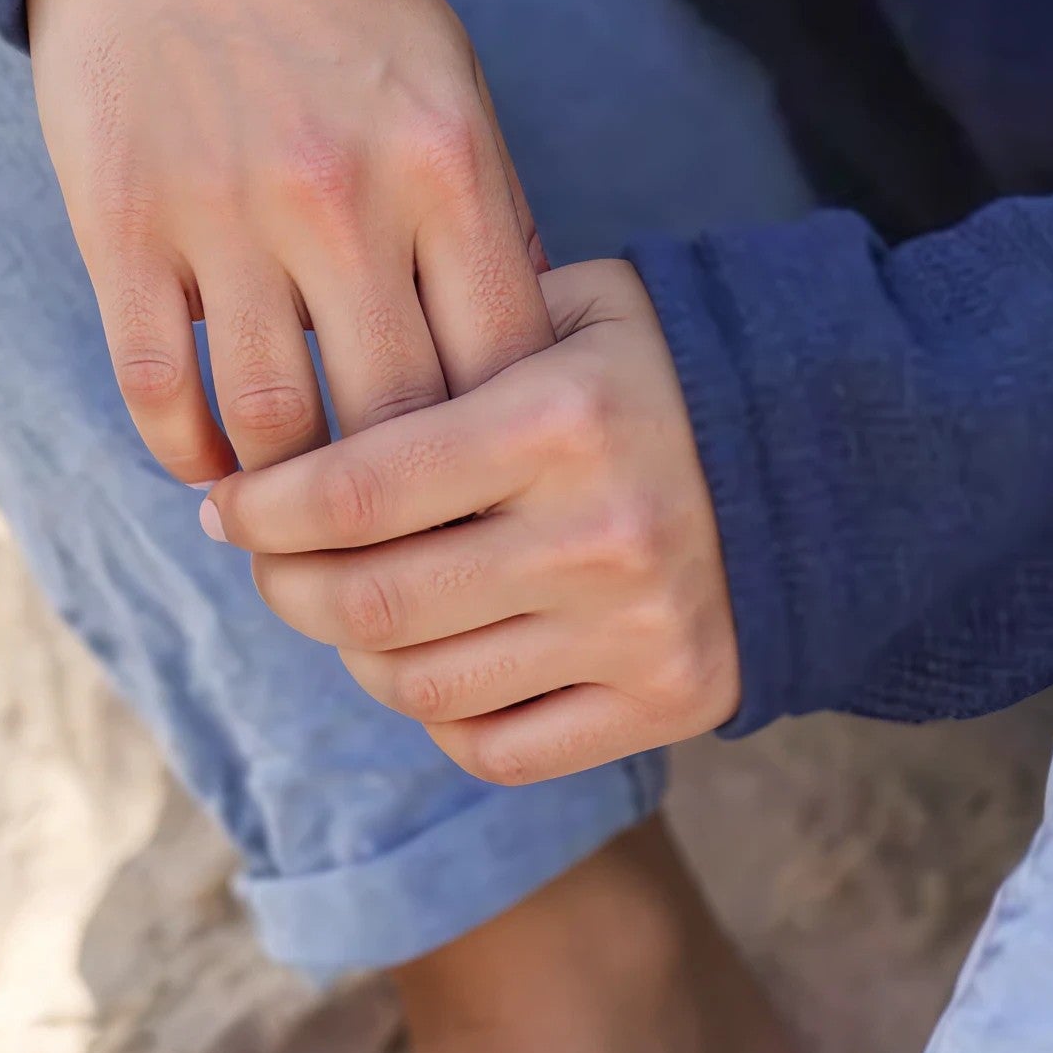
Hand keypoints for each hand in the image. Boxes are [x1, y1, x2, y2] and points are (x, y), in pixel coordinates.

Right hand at [28, 0, 552, 482]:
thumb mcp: (444, 73)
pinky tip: (211, 466)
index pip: (505, 364)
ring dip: (287, 497)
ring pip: (274, 434)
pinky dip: (189, 454)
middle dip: (404, 502)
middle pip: (398, 423)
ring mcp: (228, 215)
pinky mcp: (124, 227)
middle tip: (402, 547)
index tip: (500, 494)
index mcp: (446, 156)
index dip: (506, 454)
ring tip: (300, 518)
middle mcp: (346, 196)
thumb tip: (521, 354)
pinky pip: (160, 394)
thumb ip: (483, 208)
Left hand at [200, 258, 739, 783]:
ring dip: (353, 652)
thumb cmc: (656, 366)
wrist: (826, 448)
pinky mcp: (669, 701)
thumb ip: (451, 333)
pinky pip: (497, 745)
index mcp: (561, 417)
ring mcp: (639, 628)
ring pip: (420, 685)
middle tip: (261, 560)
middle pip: (371, 604)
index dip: (263, 509)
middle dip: (286, 586)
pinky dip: (438, 712)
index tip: (226, 506)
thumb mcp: (568, 307)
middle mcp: (599, 532)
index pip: (355, 491)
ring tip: (341, 604)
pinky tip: (427, 656)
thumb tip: (296, 383)